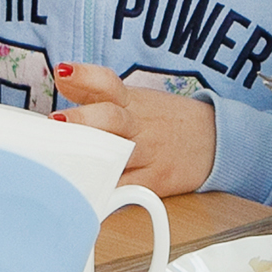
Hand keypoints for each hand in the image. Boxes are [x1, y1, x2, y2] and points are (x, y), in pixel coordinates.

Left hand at [54, 62, 216, 195]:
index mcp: (129, 102)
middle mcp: (137, 125)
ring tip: (65, 164)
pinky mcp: (156, 181)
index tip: (63, 72)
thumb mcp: (132, 99)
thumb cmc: (162, 120)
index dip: (85, 76)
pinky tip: (90, 199)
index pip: (108, 82)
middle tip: (57, 122)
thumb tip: (60, 77)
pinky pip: (130, 189)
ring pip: (120, 154)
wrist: (214, 140)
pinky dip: (110, 195)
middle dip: (83, 119)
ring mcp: (148, 153)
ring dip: (92, 159)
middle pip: (111, 117)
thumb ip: (93, 90)